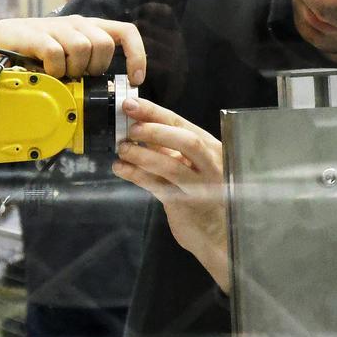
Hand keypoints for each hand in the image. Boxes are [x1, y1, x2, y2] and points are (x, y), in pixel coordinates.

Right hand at [0, 16, 145, 85]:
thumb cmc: (33, 54)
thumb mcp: (65, 60)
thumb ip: (84, 70)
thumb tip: (104, 97)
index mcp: (88, 29)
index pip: (126, 32)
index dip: (136, 55)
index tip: (134, 79)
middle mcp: (76, 24)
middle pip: (103, 45)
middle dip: (93, 68)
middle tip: (75, 77)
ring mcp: (56, 27)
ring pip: (82, 48)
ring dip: (71, 69)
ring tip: (57, 75)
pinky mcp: (36, 35)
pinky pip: (55, 53)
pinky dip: (53, 69)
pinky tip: (44, 72)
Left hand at [112, 97, 230, 292]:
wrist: (216, 232)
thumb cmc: (200, 191)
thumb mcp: (188, 163)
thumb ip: (167, 146)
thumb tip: (136, 121)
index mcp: (210, 147)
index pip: (181, 124)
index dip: (154, 112)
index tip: (130, 104)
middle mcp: (211, 164)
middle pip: (186, 141)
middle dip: (154, 131)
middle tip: (130, 129)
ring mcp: (201, 186)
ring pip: (172, 166)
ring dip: (142, 155)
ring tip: (122, 149)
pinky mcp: (186, 205)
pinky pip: (159, 187)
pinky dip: (136, 176)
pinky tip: (120, 168)